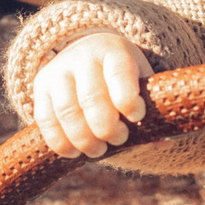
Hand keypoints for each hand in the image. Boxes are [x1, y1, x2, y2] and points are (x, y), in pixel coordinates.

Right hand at [30, 32, 149, 158]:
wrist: (87, 53)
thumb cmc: (121, 77)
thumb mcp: (138, 82)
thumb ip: (150, 109)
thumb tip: (163, 141)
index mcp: (114, 50)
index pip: (119, 75)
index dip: (128, 101)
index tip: (136, 117)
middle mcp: (83, 56)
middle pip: (92, 98)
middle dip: (107, 128)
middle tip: (118, 140)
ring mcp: (58, 70)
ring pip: (67, 112)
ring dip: (84, 139)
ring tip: (98, 151)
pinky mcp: (41, 86)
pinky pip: (46, 119)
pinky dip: (60, 142)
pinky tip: (74, 153)